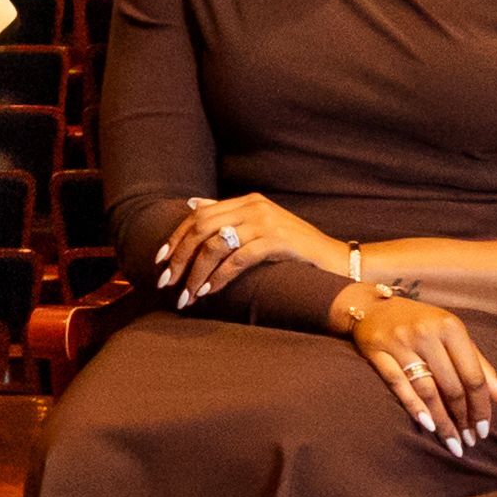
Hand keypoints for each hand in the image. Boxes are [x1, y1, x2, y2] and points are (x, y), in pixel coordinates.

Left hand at [150, 193, 339, 304]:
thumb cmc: (298, 250)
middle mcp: (254, 206)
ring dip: (195, 272)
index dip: (175, 237)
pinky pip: (237, 258)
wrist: (337, 261)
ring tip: (186, 295)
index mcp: (248, 201)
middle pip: (201, 227)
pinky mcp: (277, 241)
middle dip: (179, 256)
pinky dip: (218, 277)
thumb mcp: (262, 227)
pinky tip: (208, 292)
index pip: (199, 214)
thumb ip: (230, 216)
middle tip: (166, 282)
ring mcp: (266, 222)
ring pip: (215, 244)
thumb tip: (192, 205)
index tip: (159, 260)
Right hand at [345, 291, 496, 456]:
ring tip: (453, 442)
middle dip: (463, 419)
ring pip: (427, 390)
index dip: (481, 407)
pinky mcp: (378, 352)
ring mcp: (401, 343)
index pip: (473, 375)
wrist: (372, 308)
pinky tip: (427, 426)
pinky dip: (414, 407)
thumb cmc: (422, 325)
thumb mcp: (454, 337)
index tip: (484, 431)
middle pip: (452, 386)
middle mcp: (427, 334)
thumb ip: (481, 367)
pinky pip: (399, 385)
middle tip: (469, 441)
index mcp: (451, 328)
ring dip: (442, 421)